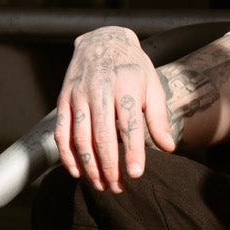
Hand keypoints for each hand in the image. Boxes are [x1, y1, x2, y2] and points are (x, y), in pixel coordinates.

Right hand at [54, 26, 176, 191]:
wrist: (102, 40)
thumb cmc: (132, 68)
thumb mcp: (152, 86)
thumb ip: (158, 117)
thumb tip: (168, 147)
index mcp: (125, 87)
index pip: (129, 124)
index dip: (133, 150)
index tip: (136, 174)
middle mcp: (99, 91)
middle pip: (103, 135)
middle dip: (110, 166)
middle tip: (119, 188)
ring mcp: (78, 95)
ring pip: (80, 137)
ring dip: (89, 165)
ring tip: (101, 185)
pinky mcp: (63, 100)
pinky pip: (61, 132)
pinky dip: (66, 154)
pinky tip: (77, 171)